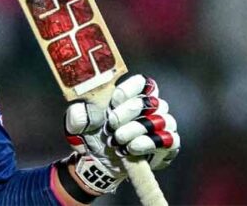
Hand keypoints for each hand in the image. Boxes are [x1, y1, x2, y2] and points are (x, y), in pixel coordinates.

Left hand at [64, 75, 179, 194]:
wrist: (99, 163)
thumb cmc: (92, 136)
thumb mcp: (77, 126)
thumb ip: (77, 115)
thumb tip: (81, 110)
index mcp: (131, 95)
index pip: (142, 82)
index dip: (129, 90)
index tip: (113, 101)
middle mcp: (151, 107)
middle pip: (150, 101)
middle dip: (127, 113)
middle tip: (110, 125)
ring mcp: (162, 125)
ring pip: (159, 120)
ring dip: (135, 130)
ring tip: (117, 140)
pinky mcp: (168, 145)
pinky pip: (169, 140)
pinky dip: (148, 144)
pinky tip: (131, 148)